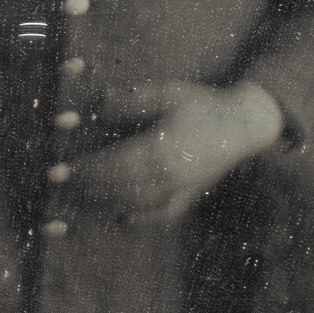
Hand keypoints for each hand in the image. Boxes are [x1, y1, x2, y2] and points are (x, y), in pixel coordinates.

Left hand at [74, 82, 285, 220]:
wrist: (245, 124)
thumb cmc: (204, 105)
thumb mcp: (168, 93)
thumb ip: (133, 100)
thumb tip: (100, 103)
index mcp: (159, 150)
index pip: (113, 165)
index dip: (87, 169)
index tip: (68, 168)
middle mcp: (168, 177)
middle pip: (119, 188)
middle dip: (92, 187)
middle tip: (70, 184)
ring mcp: (180, 190)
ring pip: (136, 204)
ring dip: (109, 202)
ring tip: (88, 196)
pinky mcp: (191, 197)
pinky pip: (162, 216)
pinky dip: (142, 220)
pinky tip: (124, 218)